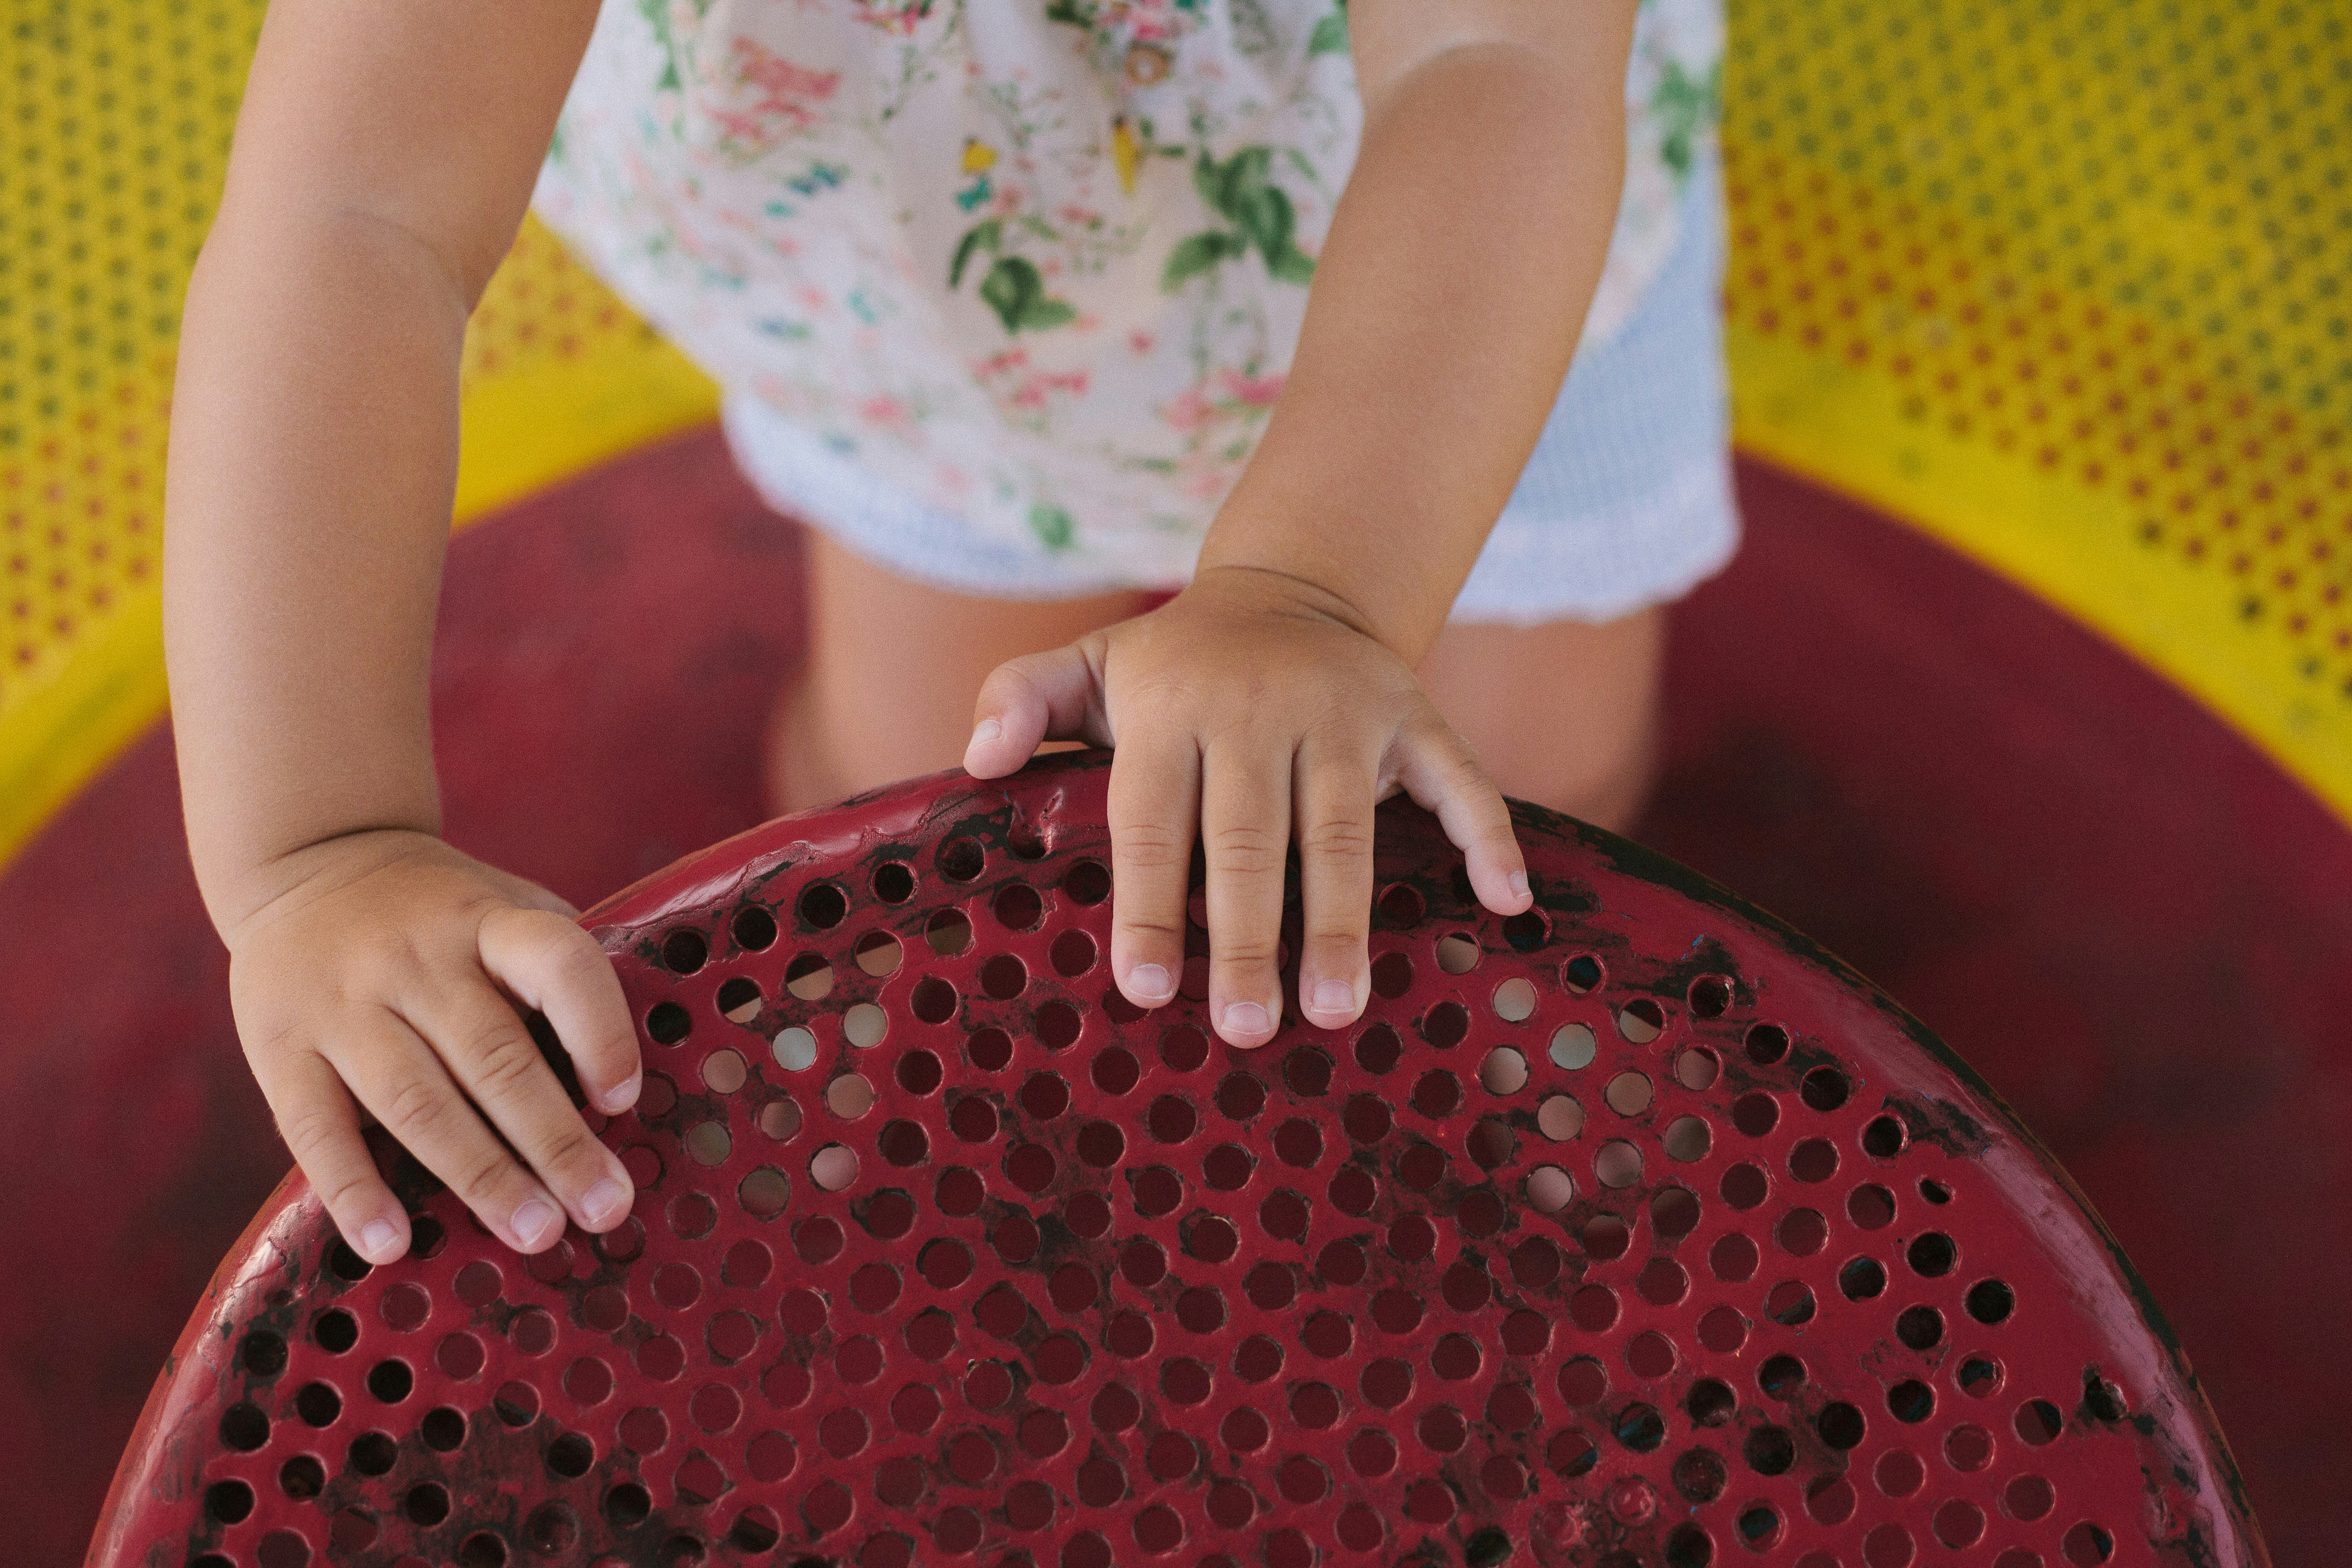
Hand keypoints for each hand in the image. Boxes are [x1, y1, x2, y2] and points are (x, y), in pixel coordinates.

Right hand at [224, 830, 641, 1262]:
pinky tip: (390, 1244)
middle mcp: (416, 961)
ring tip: (536, 1233)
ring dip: (480, 1176)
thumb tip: (623, 1081)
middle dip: (556, 1141)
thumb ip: (555, 973)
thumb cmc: (441, 914)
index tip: (624, 1099)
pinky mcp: (280, 1047)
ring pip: (417, 1101)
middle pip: (495, 1057)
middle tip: (604, 1208)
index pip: (557, 964)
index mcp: (487, 924)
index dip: (598, 1030)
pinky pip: (316, 1127)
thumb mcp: (505, 909)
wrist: (311, 861)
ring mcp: (344, 1004)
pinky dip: (353, 1190)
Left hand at [964, 565, 1531, 1048]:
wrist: (1291, 589)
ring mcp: (1347, 711)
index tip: (1148, 987)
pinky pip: (1460, 779)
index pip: (1154, 821)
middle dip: (1250, 938)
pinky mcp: (1415, 714)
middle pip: (1252, 839)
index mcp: (1174, 709)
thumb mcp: (1092, 664)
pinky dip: (1489, 837)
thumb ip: (1022, 699)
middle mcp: (1262, 708)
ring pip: (1344, 829)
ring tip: (1336, 1007)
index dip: (1152, 906)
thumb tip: (975, 760)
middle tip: (1250, 1027)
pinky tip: (1506, 903)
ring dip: (1344, 922)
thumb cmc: (1177, 664)